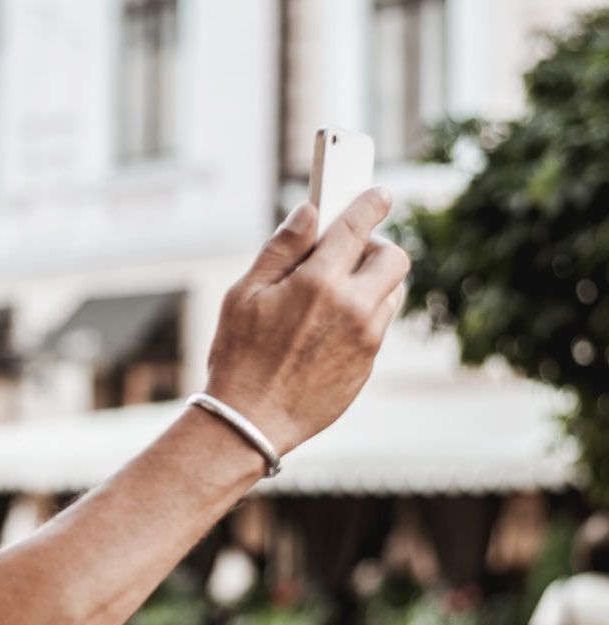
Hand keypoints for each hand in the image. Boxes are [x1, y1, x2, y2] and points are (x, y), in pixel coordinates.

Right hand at [204, 188, 408, 455]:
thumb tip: (309, 213)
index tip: (379, 194)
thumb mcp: (244, 294)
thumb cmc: (238, 356)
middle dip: (377, 246)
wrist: (251, 422)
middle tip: (349, 251)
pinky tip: (330, 325)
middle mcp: (353, 307)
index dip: (371, 203)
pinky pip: (380, 325)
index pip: (358, 227)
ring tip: (337, 289)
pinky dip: (365, 313)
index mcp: (318, 282)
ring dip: (374, 281)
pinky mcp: (368, 364)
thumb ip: (281, 249)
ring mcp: (366, 338)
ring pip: (392, 292)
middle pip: (394, 258)